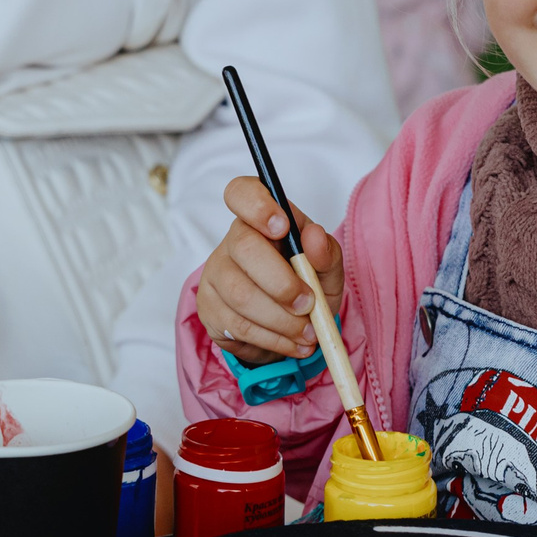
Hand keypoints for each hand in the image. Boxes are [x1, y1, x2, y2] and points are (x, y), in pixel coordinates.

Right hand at [196, 176, 344, 365]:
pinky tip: (292, 343)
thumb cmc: (306, 285)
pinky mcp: (209, 309)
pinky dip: (273, 339)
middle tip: (309, 304)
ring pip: (242, 295)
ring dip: (282, 320)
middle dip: (282, 283)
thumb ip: (326, 252)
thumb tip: (314, 237)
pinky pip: (238, 325)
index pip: (241, 192)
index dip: (257, 205)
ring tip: (308, 333)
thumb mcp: (326, 269)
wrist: (287, 327)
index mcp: (260, 219)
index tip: (282, 228)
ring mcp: (215, 275)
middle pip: (245, 249)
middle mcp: (232, 241)